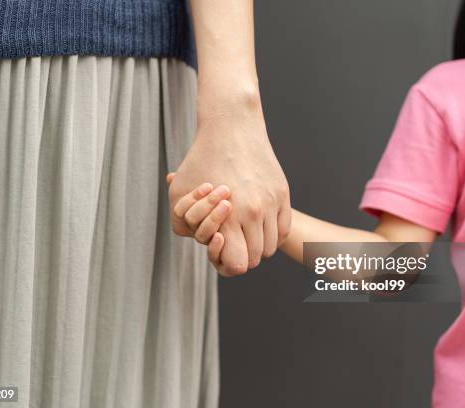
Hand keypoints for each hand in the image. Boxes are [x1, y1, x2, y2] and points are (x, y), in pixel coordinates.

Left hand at [168, 105, 290, 275]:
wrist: (232, 126)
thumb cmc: (202, 158)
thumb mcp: (180, 191)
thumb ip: (181, 222)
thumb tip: (192, 239)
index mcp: (227, 217)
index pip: (237, 264)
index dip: (228, 263)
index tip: (222, 250)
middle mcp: (253, 213)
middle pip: (255, 258)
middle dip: (243, 255)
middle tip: (233, 243)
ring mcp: (271, 203)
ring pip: (270, 246)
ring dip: (258, 245)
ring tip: (246, 234)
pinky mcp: (282, 193)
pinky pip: (284, 229)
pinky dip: (273, 233)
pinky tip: (260, 225)